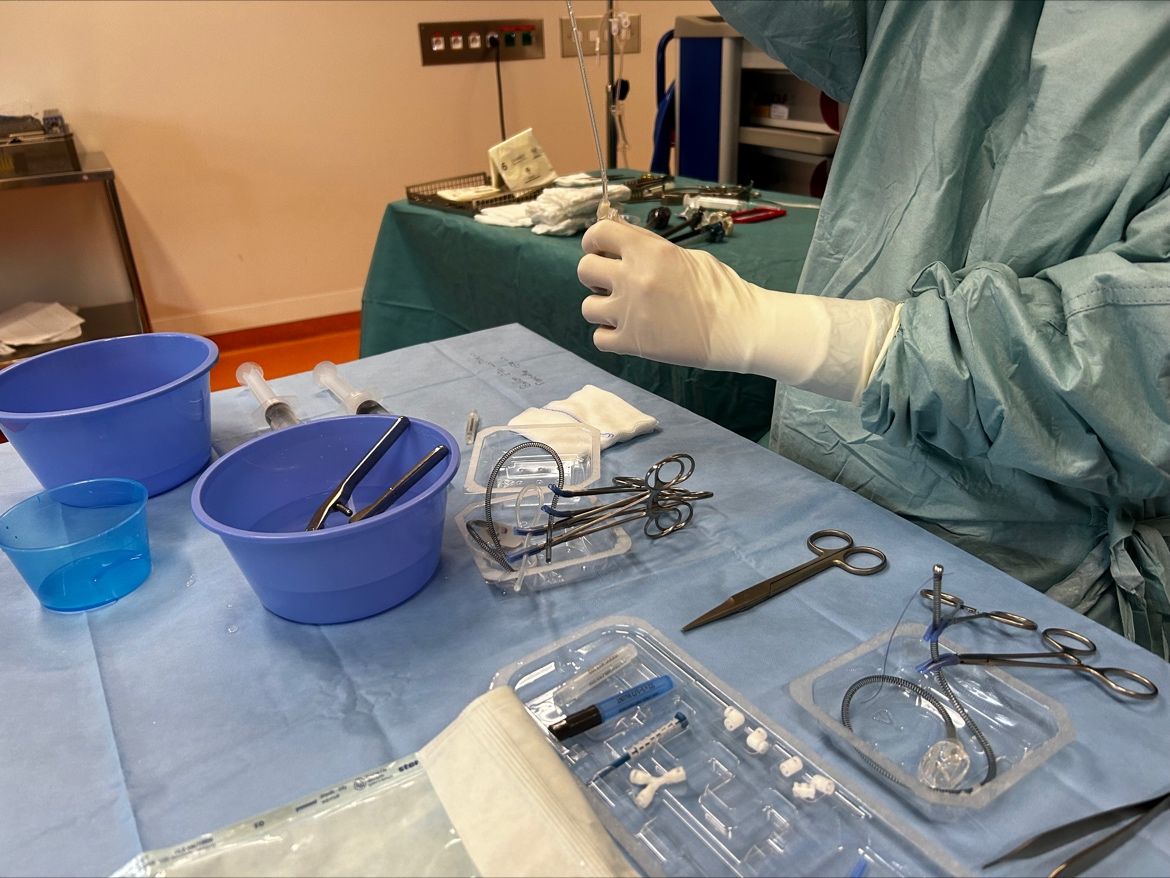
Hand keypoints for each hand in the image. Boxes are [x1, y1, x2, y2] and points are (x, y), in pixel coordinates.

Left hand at [578, 219, 898, 400]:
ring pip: (588, 307)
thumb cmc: (721, 289)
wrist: (740, 328)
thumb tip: (623, 243)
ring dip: (602, 309)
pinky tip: (627, 333)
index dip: (595, 242)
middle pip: (585, 270)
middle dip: (596, 275)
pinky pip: (599, 339)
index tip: (600, 250)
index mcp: (649, 251)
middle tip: (612, 283)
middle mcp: (633, 279)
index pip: (599, 235)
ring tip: (623, 312)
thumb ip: (650, 250)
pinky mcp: (633, 343)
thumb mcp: (685, 256)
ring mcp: (630, 313)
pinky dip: (610, 337)